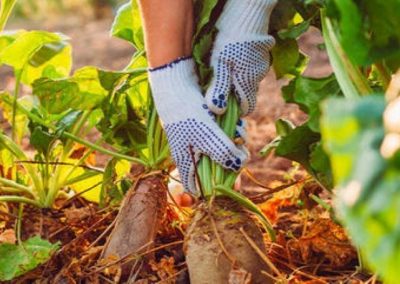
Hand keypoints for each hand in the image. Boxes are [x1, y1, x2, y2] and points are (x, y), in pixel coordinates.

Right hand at [149, 57, 247, 192]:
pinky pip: (221, 135)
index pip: (195, 187)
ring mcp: (198, 138)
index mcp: (185, 160)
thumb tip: (238, 166)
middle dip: (230, 162)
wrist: (176, 81)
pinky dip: (230, 132)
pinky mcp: (205, 125)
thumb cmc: (187, 112)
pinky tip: (237, 124)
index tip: (229, 186)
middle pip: (214, 168)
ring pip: (220, 150)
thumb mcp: (207, 135)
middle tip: (241, 153)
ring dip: (234, 144)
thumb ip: (223, 153)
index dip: (211, 191)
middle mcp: (191, 152)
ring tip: (239, 134)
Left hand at [206, 0, 276, 115]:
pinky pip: (251, 65)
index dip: (235, 110)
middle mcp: (258, 76)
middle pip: (246, 93)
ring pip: (248, 79)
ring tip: (221, 68)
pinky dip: (241, 66)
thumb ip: (219, 87)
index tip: (222, 106)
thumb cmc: (230, 38)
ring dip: (236, 78)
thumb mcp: (220, 63)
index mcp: (248, 83)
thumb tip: (217, 111)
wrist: (247, 11)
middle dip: (233, 93)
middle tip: (215, 85)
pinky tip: (231, 55)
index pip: (247, 108)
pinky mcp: (262, 52)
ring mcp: (262, 63)